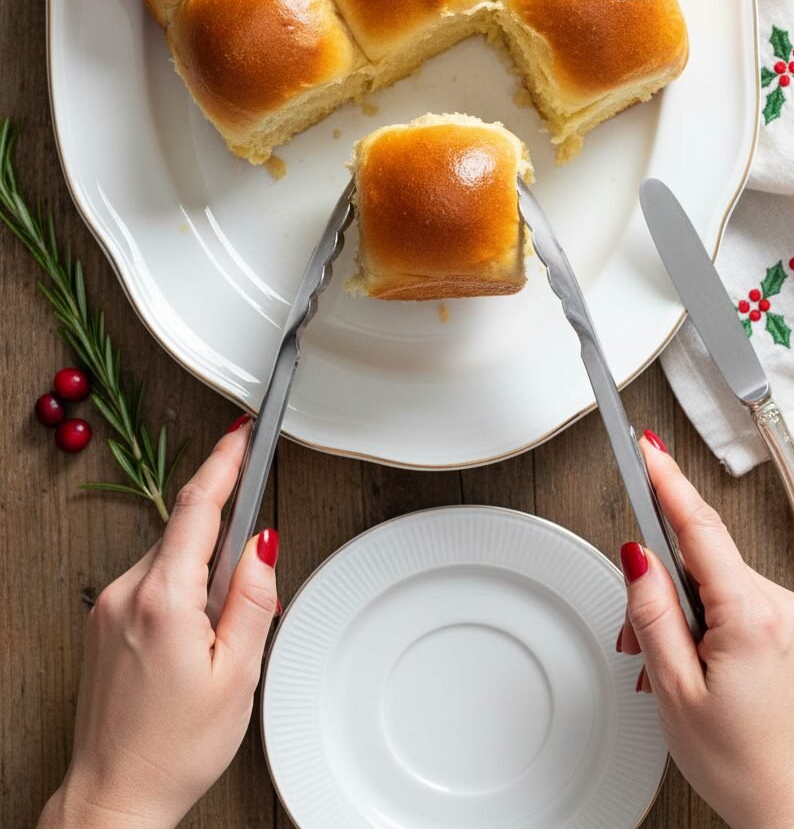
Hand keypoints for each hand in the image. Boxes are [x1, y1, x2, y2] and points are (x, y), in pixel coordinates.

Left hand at [39, 416, 278, 828]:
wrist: (112, 799)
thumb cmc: (174, 750)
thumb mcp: (237, 675)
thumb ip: (253, 597)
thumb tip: (263, 542)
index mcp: (163, 598)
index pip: (199, 504)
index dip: (225, 459)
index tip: (244, 430)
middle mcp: (127, 592)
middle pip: (186, 531)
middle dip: (224, 541)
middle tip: (246, 594)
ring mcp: (108, 606)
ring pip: (169, 559)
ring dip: (200, 576)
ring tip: (215, 642)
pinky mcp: (102, 622)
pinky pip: (150, 582)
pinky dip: (179, 592)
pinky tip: (190, 643)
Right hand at [618, 432, 793, 828]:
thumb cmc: (744, 766)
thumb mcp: (674, 690)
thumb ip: (652, 613)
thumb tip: (637, 555)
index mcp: (751, 615)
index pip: (699, 526)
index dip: (666, 479)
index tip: (647, 443)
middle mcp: (779, 606)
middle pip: (699, 558)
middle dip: (657, 586)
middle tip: (635, 638)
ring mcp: (789, 618)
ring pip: (713, 582)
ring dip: (678, 612)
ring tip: (665, 668)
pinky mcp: (790, 631)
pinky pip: (733, 602)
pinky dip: (702, 622)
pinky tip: (691, 663)